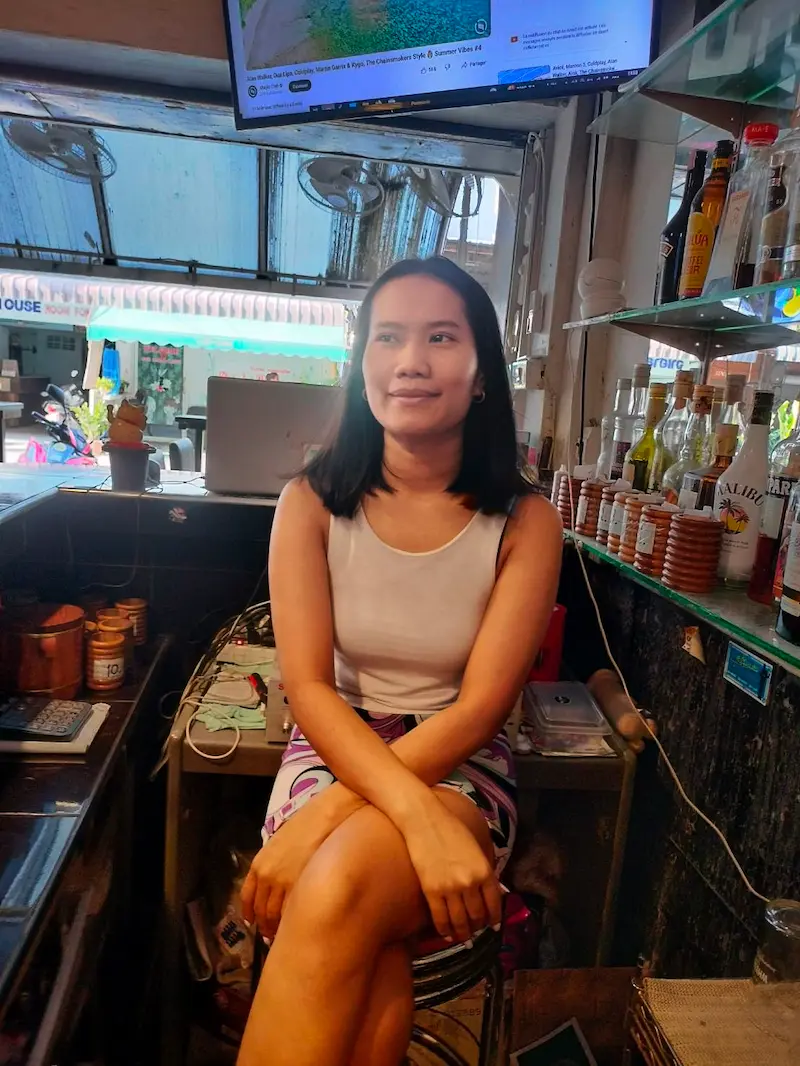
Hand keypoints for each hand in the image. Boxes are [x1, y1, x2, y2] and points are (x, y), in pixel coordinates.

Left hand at [241, 785, 364, 937]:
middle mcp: (266, 876)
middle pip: (261, 910)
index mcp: (259, 863)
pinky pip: (290, 914)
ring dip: (276, 929)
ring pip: (274, 916)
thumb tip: (275, 883)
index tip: (253, 922)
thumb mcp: (280, 842)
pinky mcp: (300, 888)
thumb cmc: (306, 825)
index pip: (248, 897)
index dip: (250, 913)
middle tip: (271, 934)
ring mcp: (283, 884)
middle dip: (264, 925)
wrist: (326, 817)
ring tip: (284, 936)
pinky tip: (296, 928)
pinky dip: (290, 924)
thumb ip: (273, 863)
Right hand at [401, 795, 501, 944]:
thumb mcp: (476, 848)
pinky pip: (440, 918)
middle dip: (477, 927)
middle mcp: (470, 883)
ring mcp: (450, 888)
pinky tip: (446, 934)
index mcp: (485, 871)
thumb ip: (483, 870)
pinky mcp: (431, 891)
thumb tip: (488, 893)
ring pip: (459, 922)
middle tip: (475, 930)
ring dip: (462, 933)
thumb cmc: (451, 829)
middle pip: (477, 916)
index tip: (492, 925)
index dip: (494, 919)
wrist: (424, 820)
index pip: (494, 905)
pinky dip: (444, 930)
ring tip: (462, 936)